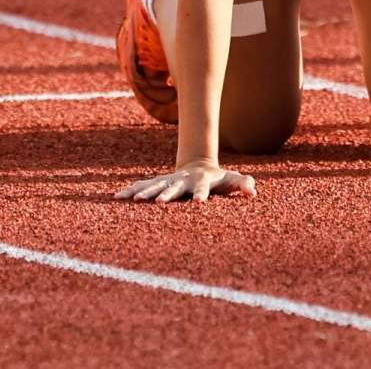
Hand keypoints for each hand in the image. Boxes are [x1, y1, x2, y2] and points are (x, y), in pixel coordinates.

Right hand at [115, 159, 256, 203]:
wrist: (199, 166)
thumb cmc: (219, 179)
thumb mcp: (233, 180)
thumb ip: (244, 184)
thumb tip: (253, 192)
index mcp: (201, 181)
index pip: (203, 189)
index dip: (202, 195)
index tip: (200, 203)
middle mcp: (182, 180)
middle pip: (174, 187)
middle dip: (167, 194)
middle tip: (159, 203)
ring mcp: (169, 180)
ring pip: (154, 185)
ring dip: (145, 192)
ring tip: (134, 200)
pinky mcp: (158, 182)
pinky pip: (142, 186)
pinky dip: (130, 190)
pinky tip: (117, 197)